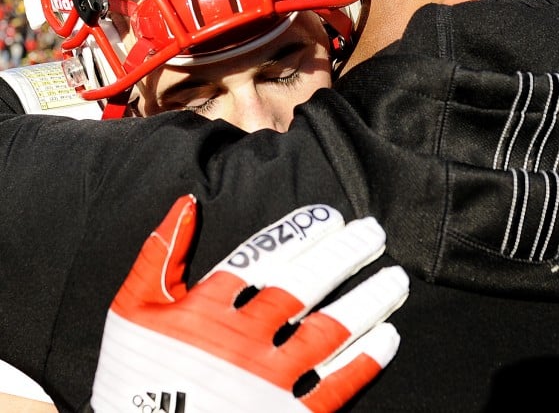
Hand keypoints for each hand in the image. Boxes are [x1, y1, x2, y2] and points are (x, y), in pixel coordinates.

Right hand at [90, 196, 408, 411]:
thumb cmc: (134, 376)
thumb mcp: (132, 308)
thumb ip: (159, 253)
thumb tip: (187, 202)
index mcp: (207, 309)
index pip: (263, 256)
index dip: (301, 232)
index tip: (331, 216)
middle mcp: (244, 339)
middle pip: (305, 285)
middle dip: (344, 254)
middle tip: (374, 232)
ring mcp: (268, 382)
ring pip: (331, 332)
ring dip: (367, 301)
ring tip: (395, 278)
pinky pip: (335, 387)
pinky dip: (365, 361)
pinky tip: (389, 335)